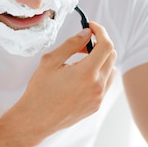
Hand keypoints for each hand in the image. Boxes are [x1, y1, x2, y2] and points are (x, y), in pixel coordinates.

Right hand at [16, 21, 116, 137]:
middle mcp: (97, 86)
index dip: (100, 31)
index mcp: (87, 73)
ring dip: (101, 61)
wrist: (35, 119)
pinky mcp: (96, 106)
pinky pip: (105, 85)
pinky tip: (80, 77)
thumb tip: (86, 34)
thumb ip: (71, 44)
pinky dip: (98, 75)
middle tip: (82, 43)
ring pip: (111, 70)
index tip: (91, 27)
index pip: (106, 45)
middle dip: (100, 45)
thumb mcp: (50, 61)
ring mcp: (98, 98)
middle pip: (112, 56)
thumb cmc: (40, 90)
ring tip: (80, 62)